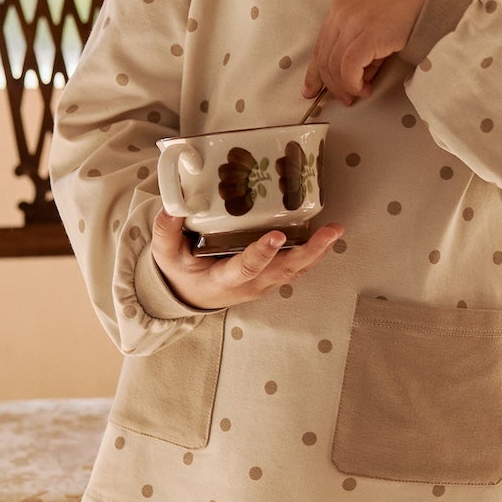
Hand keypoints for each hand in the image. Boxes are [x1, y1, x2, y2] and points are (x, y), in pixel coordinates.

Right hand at [150, 209, 345, 308]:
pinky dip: (313, 252)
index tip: (277, 236)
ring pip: (295, 270)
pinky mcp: (270, 276)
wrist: (189, 296)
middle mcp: (249, 285)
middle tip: (330, 232)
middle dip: (310, 252)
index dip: (262, 253)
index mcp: (223, 281)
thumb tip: (173, 205)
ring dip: (318, 251)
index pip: (246, 268)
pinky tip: (326, 234)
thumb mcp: (165, 255)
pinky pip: (295, 266)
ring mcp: (263, 283)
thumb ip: (167, 231)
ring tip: (336, 230)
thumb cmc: (180, 273)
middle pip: (284, 271)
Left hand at [303, 0, 435, 104]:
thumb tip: (358, 75)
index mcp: (341, 8)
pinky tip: (365, 88)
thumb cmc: (411, 7)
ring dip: (346, 86)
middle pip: (324, 58)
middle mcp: (342, 13)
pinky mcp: (368, 34)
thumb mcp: (377, 23)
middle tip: (346, 99)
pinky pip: (349, 67)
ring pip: (334, 66)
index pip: (320, 46)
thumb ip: (363, 46)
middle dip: (332, 84)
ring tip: (362, 92)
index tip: (312, 90)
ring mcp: (354, 22)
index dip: (315, 73)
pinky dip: (354, 82)